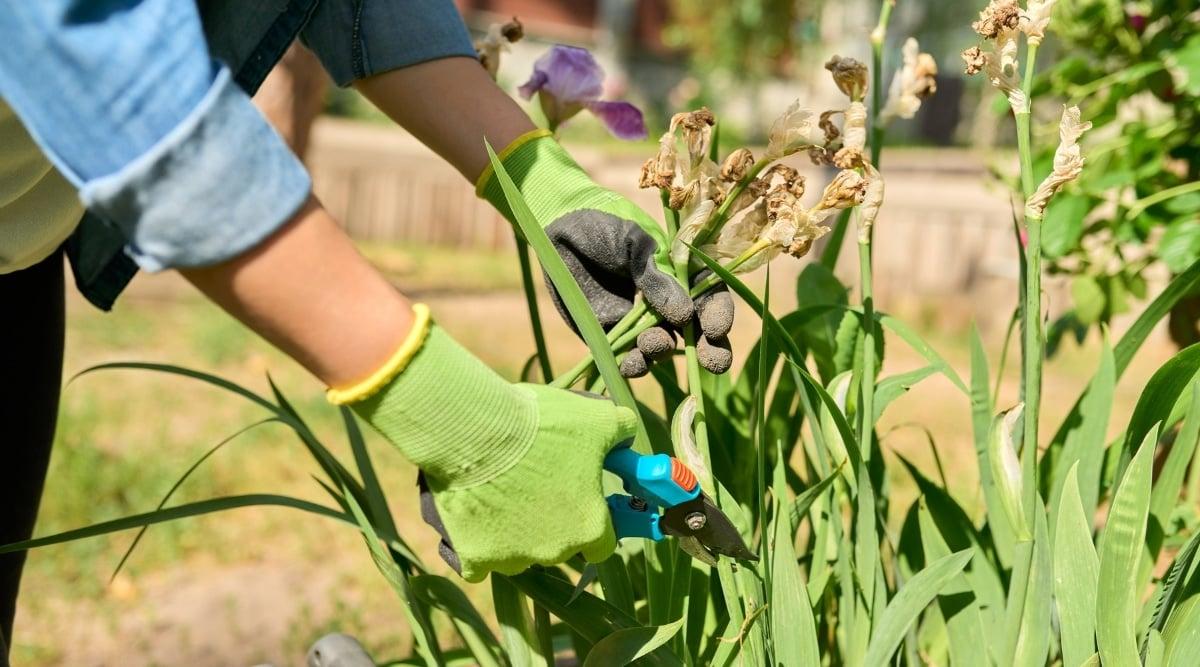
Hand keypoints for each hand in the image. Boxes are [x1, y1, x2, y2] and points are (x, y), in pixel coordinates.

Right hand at [337, 309, 636, 581]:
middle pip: (560, 547)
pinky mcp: (474, 558)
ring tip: (502, 491)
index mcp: (590, 527)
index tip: (583, 503)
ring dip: (516, 533)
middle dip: (553, 522)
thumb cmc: (543, 426)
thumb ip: (621, 432)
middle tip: (538, 486)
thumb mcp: (598, 419)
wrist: (475, 431)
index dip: (594, 523)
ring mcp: (512, 559)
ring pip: (519, 555)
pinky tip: (475, 519)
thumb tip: (627, 436)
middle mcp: (555, 551)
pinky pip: (479, 565)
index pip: (603, 544)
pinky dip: (478, 546)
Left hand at [479, 131, 734, 376]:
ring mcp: (638, 321)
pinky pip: (628, 357)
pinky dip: (633, 365)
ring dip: (662, 351)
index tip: (717, 329)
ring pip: (661, 347)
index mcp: (679, 274)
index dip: (718, 314)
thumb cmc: (603, 227)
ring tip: (652, 343)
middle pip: (695, 331)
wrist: (560, 229)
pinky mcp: (611, 335)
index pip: (709, 297)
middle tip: (715, 364)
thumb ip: (657, 280)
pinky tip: (632, 363)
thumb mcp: (634, 245)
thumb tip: (685, 317)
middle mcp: (665, 302)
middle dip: (708, 349)